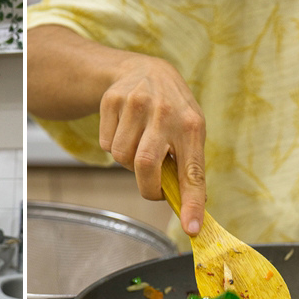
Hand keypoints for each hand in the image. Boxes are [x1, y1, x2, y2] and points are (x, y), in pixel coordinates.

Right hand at [98, 54, 206, 235]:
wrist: (143, 69)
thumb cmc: (172, 111)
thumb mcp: (188, 132)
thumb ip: (187, 167)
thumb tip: (190, 211)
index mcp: (191, 125)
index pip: (193, 171)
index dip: (192, 202)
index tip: (191, 228)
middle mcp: (165, 112)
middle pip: (146, 165)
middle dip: (147, 187)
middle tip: (152, 187)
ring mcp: (136, 104)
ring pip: (122, 157)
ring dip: (128, 162)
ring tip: (139, 144)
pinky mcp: (112, 101)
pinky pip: (106, 144)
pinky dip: (114, 145)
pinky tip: (125, 129)